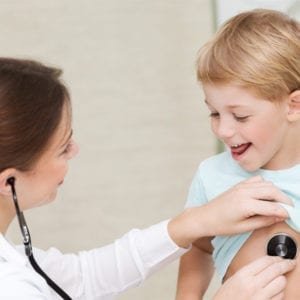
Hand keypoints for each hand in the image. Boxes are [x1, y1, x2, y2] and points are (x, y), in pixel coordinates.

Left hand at [168, 176, 290, 247]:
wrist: (204, 217)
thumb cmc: (220, 225)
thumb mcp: (243, 228)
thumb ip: (262, 221)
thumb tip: (279, 217)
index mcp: (245, 205)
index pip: (273, 206)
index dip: (285, 212)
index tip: (291, 216)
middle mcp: (244, 192)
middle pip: (273, 190)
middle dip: (285, 199)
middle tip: (289, 209)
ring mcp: (240, 186)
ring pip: (266, 183)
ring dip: (276, 192)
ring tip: (278, 203)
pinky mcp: (238, 185)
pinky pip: (256, 180)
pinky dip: (265, 185)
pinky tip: (265, 195)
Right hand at [214, 256, 295, 299]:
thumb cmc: (226, 297)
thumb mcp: (234, 279)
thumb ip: (249, 271)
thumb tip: (266, 265)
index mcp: (243, 275)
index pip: (265, 261)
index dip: (276, 257)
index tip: (280, 257)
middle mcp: (253, 285)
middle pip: (276, 270)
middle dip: (286, 265)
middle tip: (290, 263)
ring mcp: (261, 297)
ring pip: (281, 283)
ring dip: (281, 280)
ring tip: (278, 279)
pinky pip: (280, 297)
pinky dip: (280, 293)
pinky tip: (275, 291)